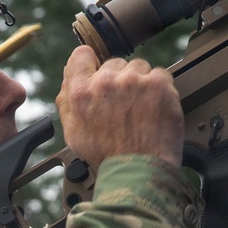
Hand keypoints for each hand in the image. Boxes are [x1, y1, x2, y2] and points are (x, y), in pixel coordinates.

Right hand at [55, 45, 184, 168]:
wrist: (139, 172)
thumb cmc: (108, 157)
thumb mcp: (73, 133)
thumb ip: (67, 100)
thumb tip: (67, 76)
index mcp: (81, 92)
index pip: (82, 55)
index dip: (91, 65)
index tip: (99, 74)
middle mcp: (106, 82)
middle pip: (114, 64)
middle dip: (119, 81)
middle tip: (124, 107)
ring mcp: (133, 81)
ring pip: (138, 67)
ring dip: (141, 83)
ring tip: (141, 110)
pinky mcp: (158, 84)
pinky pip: (160, 74)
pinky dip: (160, 89)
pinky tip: (155, 108)